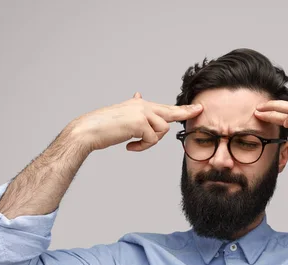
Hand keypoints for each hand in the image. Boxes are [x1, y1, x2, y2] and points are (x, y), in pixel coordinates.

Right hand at [63, 92, 203, 151]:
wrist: (87, 130)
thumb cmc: (103, 126)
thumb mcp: (122, 114)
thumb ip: (135, 108)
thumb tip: (139, 94)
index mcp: (139, 104)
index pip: (165, 107)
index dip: (182, 109)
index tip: (197, 108)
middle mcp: (142, 105)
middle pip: (171, 113)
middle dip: (185, 113)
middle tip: (199, 110)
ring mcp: (142, 113)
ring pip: (162, 131)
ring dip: (150, 142)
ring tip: (134, 143)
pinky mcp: (140, 123)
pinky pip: (152, 140)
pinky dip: (142, 147)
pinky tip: (129, 146)